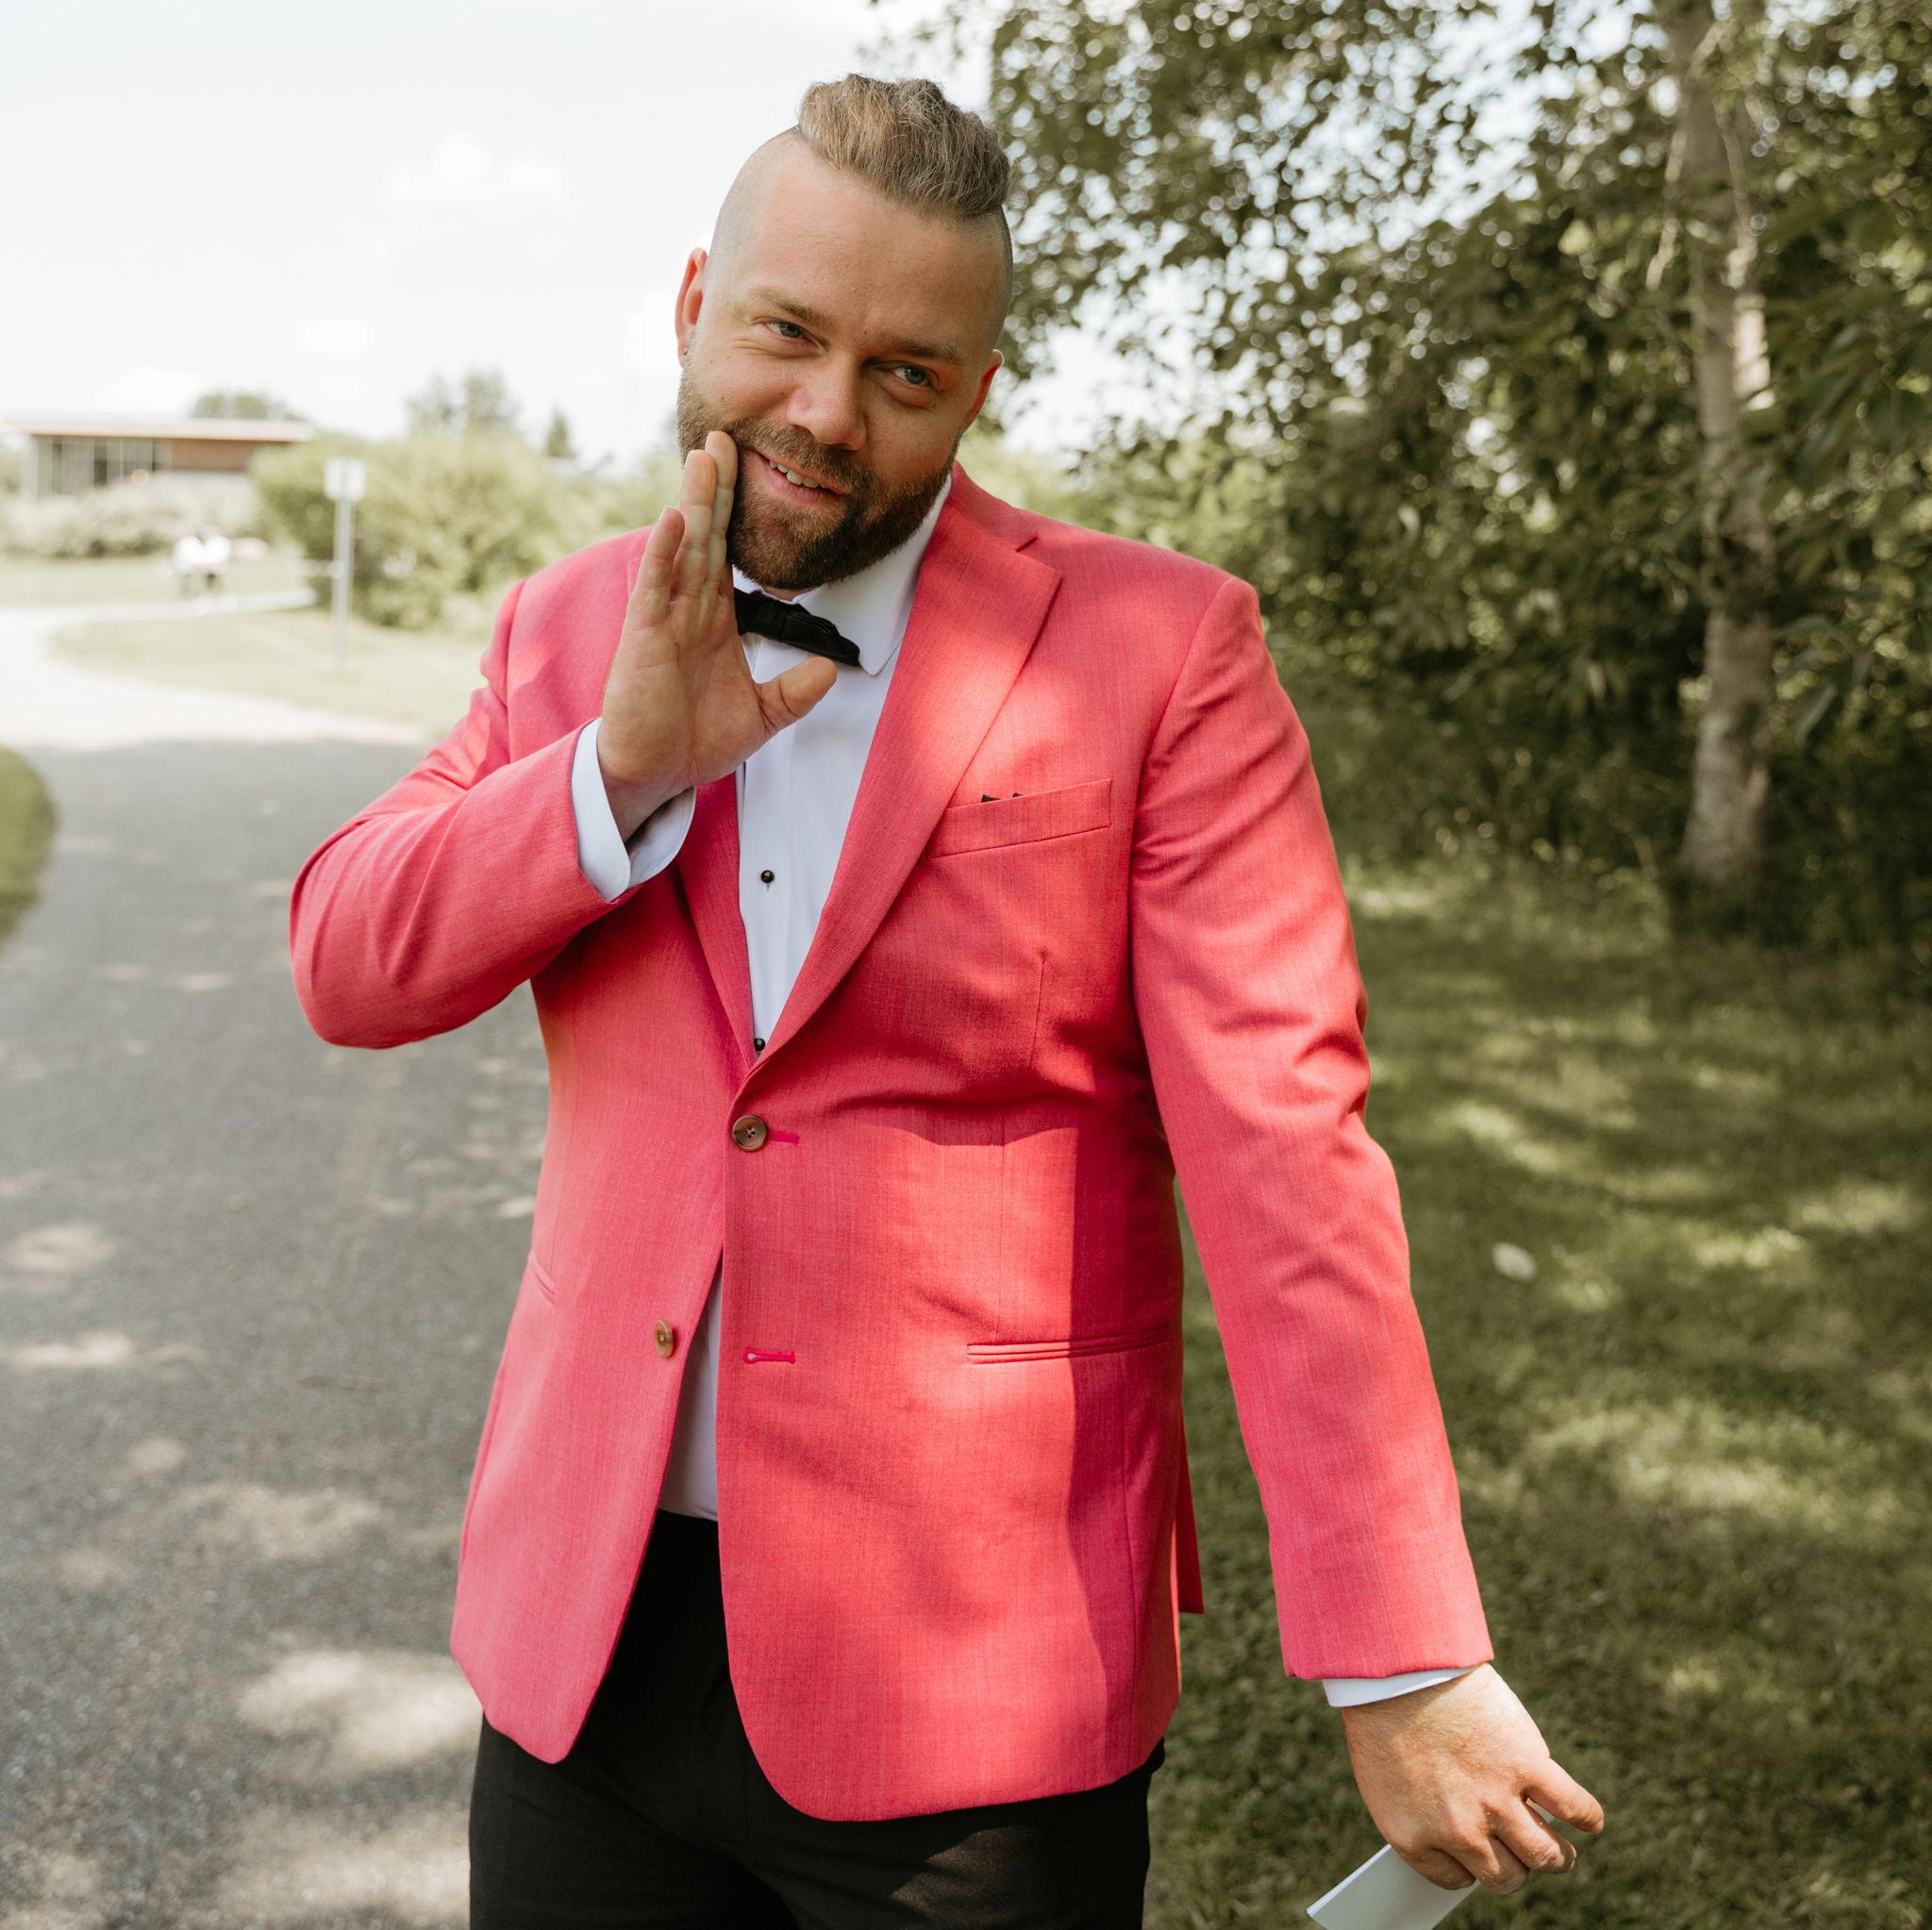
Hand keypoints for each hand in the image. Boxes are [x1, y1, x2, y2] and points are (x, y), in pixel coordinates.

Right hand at [596, 430, 838, 837]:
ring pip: (684, 549)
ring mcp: (666, 618)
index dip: (737, 514)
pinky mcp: (645, 637)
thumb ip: (795, 692)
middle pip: (707, 536)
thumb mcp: (762, 716)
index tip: (747, 470)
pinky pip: (657, 587)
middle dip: (716, 488)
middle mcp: (690, 610)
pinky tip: (676, 518)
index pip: (729, 555)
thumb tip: (831, 670)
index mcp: (715, 621)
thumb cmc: (696, 743)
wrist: (656, 773)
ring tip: (703, 455)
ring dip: (694, 503)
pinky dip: (666, 553)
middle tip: (724, 436)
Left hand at [1338, 1664, 1603, 1893]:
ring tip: (1561, 1849)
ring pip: (1545, 1854)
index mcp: (1415, 1838)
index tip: (1478, 1853)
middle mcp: (1458, 1831)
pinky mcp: (1526, 1765)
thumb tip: (1464, 1835)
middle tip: (1522, 1853)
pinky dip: (1587, 1818)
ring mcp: (1496, 1801)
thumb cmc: (1383, 1713)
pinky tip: (1589, 1821)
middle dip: (1515, 1867)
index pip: (1458, 1878)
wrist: (1394, 1667)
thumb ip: (1423, 1813)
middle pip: (1506, 1876)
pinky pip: (1572, 1806)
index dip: (1471, 1865)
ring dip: (1557, 1856)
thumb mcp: (1388, 1779)